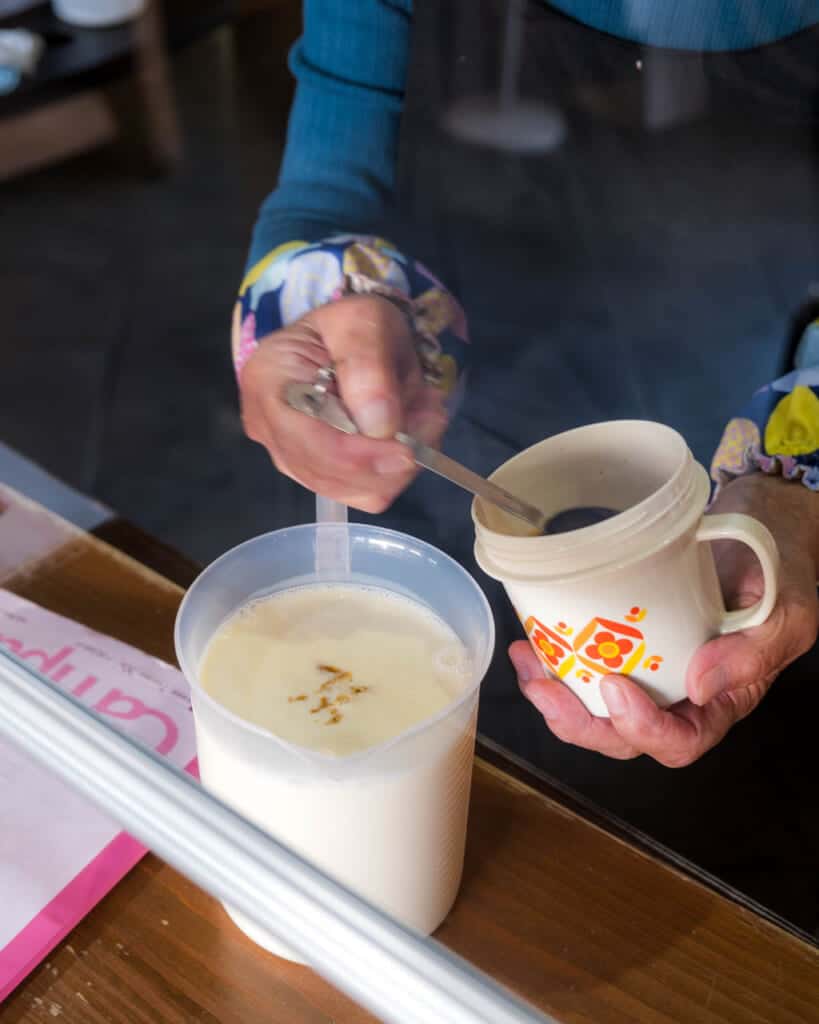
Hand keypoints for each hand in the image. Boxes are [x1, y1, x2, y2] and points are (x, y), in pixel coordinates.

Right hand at [239, 295, 447, 511]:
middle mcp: (268, 428)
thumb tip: (380, 426)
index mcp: (268, 382)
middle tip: (430, 416)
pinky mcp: (322, 475)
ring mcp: (291, 458)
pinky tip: (406, 435)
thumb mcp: (364, 320)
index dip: (357, 455)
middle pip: (329, 475)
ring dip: (399, 463)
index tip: (407, 450)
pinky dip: (397, 470)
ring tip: (421, 416)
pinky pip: (366, 492)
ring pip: (354, 491)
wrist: (352, 340)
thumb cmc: (352, 326)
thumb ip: (368, 365)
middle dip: (388, 457)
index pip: (305, 440)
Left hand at [509, 474, 818, 765]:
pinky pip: (586, 665)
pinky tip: (532, 640)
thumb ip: (751, 653)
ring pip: (595, 707)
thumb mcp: (785, 612)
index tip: (615, 688)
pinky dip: (556, 659)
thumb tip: (698, 685)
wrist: (761, 527)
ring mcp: (649, 669)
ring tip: (525, 660)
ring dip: (554, 694)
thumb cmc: (779, 571)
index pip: (679, 741)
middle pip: (623, 736)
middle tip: (542, 686)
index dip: (642, 729)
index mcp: (721, 701)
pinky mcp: (626, 640)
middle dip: (576, 720)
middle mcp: (679, 695)